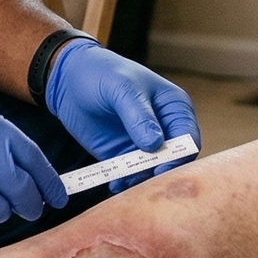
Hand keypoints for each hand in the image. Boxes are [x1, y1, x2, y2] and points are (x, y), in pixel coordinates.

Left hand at [45, 39, 200, 190]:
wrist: (69, 79)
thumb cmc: (102, 73)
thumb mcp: (121, 88)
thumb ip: (138, 115)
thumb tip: (155, 144)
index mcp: (174, 107)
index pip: (188, 138)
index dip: (179, 156)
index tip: (160, 169)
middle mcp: (165, 128)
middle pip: (174, 160)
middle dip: (160, 174)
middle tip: (141, 183)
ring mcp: (144, 144)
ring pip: (152, 172)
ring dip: (141, 182)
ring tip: (123, 183)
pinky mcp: (124, 156)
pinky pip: (131, 176)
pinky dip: (125, 183)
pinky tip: (114, 184)